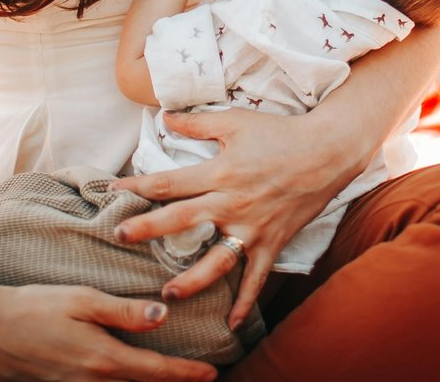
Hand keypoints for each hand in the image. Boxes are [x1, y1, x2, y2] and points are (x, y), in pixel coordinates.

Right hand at [0, 283, 218, 381]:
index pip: (155, 371)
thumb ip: (124, 311)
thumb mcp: (82, 300)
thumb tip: (164, 315)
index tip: (212, 374)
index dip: (186, 374)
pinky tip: (124, 377)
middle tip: (200, 379)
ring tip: (167, 378)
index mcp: (102, 359)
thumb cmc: (33, 306)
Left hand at [110, 108, 354, 329]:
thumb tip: (164, 117)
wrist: (326, 151)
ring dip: (192, 278)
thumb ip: (197, 122)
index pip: (170, 182)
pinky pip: (256, 277)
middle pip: (183, 219)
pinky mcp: (272, 242)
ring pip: (218, 259)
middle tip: (121, 237)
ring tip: (168, 293)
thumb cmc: (280, 133)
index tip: (113, 191)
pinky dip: (246, 302)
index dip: (138, 186)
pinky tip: (231, 323)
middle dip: (149, 228)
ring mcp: (253, 227)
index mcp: (220, 172)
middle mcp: (233, 203)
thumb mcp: (235, 122)